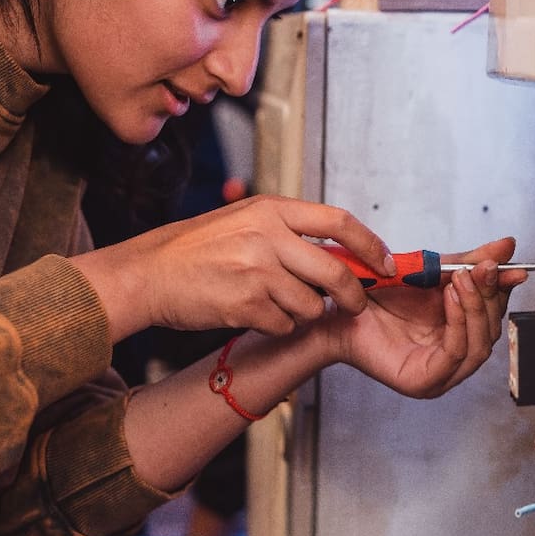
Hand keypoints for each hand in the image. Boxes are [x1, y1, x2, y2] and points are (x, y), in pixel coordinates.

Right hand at [72, 195, 395, 339]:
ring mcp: (255, 270)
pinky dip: (277, 326)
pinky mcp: (244, 304)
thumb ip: (291, 232)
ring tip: (277, 304)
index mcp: (271, 209)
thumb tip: (342, 253)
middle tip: (356, 304)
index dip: (371, 245)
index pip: (339, 221)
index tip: (386, 263)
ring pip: (310, 304)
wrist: (148, 273)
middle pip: (335, 271)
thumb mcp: (246, 222)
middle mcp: (266, 236)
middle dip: (353, 294)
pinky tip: (256, 315)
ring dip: (304, 312)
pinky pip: (284, 324)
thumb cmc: (197, 249)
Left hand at [315, 237, 527, 398]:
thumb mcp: (432, 272)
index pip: (495, 312)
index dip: (504, 289)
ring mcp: (442, 373)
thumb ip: (469, 262)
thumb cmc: (380, 296)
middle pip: (492, 329)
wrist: (340, 309)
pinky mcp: (425, 382)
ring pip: (480, 344)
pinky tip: (449, 298)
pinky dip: (458, 324)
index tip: (511, 266)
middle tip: (482, 267)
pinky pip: (456, 353)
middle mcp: (456, 355)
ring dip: (475, 307)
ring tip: (461, 280)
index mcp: (461, 330)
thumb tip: (509, 245)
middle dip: (489, 296)